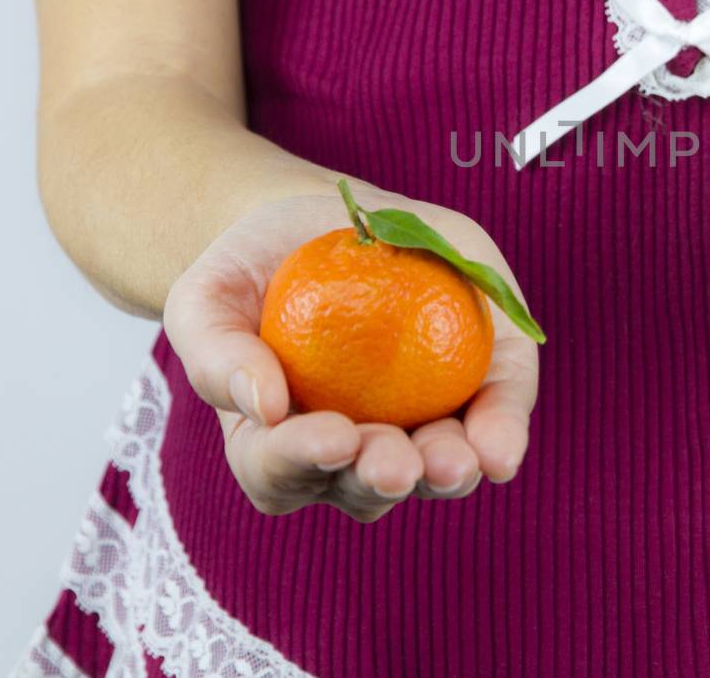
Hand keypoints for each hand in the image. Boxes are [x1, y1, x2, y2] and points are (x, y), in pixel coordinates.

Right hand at [163, 185, 538, 521]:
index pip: (281, 474)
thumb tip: (262, 406)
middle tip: (394, 464)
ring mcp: (416, 426)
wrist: (321, 219)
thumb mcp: (208, 296)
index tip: (331, 436)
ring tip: (456, 460)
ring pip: (434, 474)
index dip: (302, 463)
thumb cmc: (251, 269)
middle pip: (365, 491)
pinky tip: (501, 448)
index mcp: (277, 444)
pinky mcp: (476, 386)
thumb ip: (215, 353)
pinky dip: (501, 433)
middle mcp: (350, 454)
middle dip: (381, 479)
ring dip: (446, 471)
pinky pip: (495, 420)